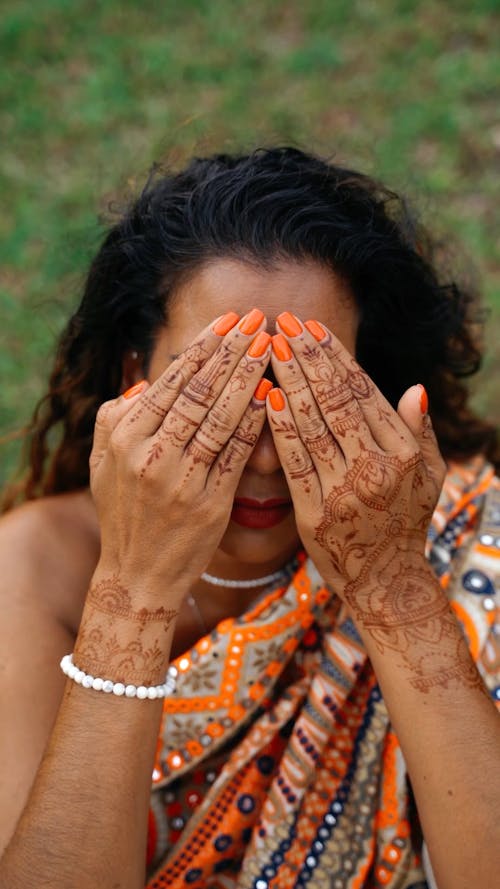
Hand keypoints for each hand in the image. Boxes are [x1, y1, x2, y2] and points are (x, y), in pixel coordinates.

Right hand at [89, 310, 270, 603]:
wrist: (136, 576)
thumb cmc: (123, 513)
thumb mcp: (102, 462)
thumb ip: (115, 416)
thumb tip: (145, 382)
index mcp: (126, 437)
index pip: (173, 381)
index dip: (204, 347)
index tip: (230, 319)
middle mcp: (151, 454)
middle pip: (200, 391)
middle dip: (233, 349)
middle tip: (259, 318)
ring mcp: (181, 479)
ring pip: (221, 417)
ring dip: (248, 376)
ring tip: (270, 344)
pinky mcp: (209, 503)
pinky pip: (235, 453)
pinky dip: (254, 422)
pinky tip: (271, 395)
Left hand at [267, 315, 446, 630]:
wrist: (386, 581)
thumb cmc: (405, 521)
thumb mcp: (429, 476)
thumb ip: (420, 431)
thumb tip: (414, 387)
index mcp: (403, 452)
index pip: (363, 392)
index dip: (335, 356)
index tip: (311, 328)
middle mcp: (377, 467)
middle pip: (335, 400)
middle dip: (306, 357)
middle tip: (282, 323)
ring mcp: (344, 491)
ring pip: (312, 425)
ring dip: (289, 381)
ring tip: (268, 348)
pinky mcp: (314, 514)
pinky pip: (294, 463)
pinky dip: (279, 429)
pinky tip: (266, 398)